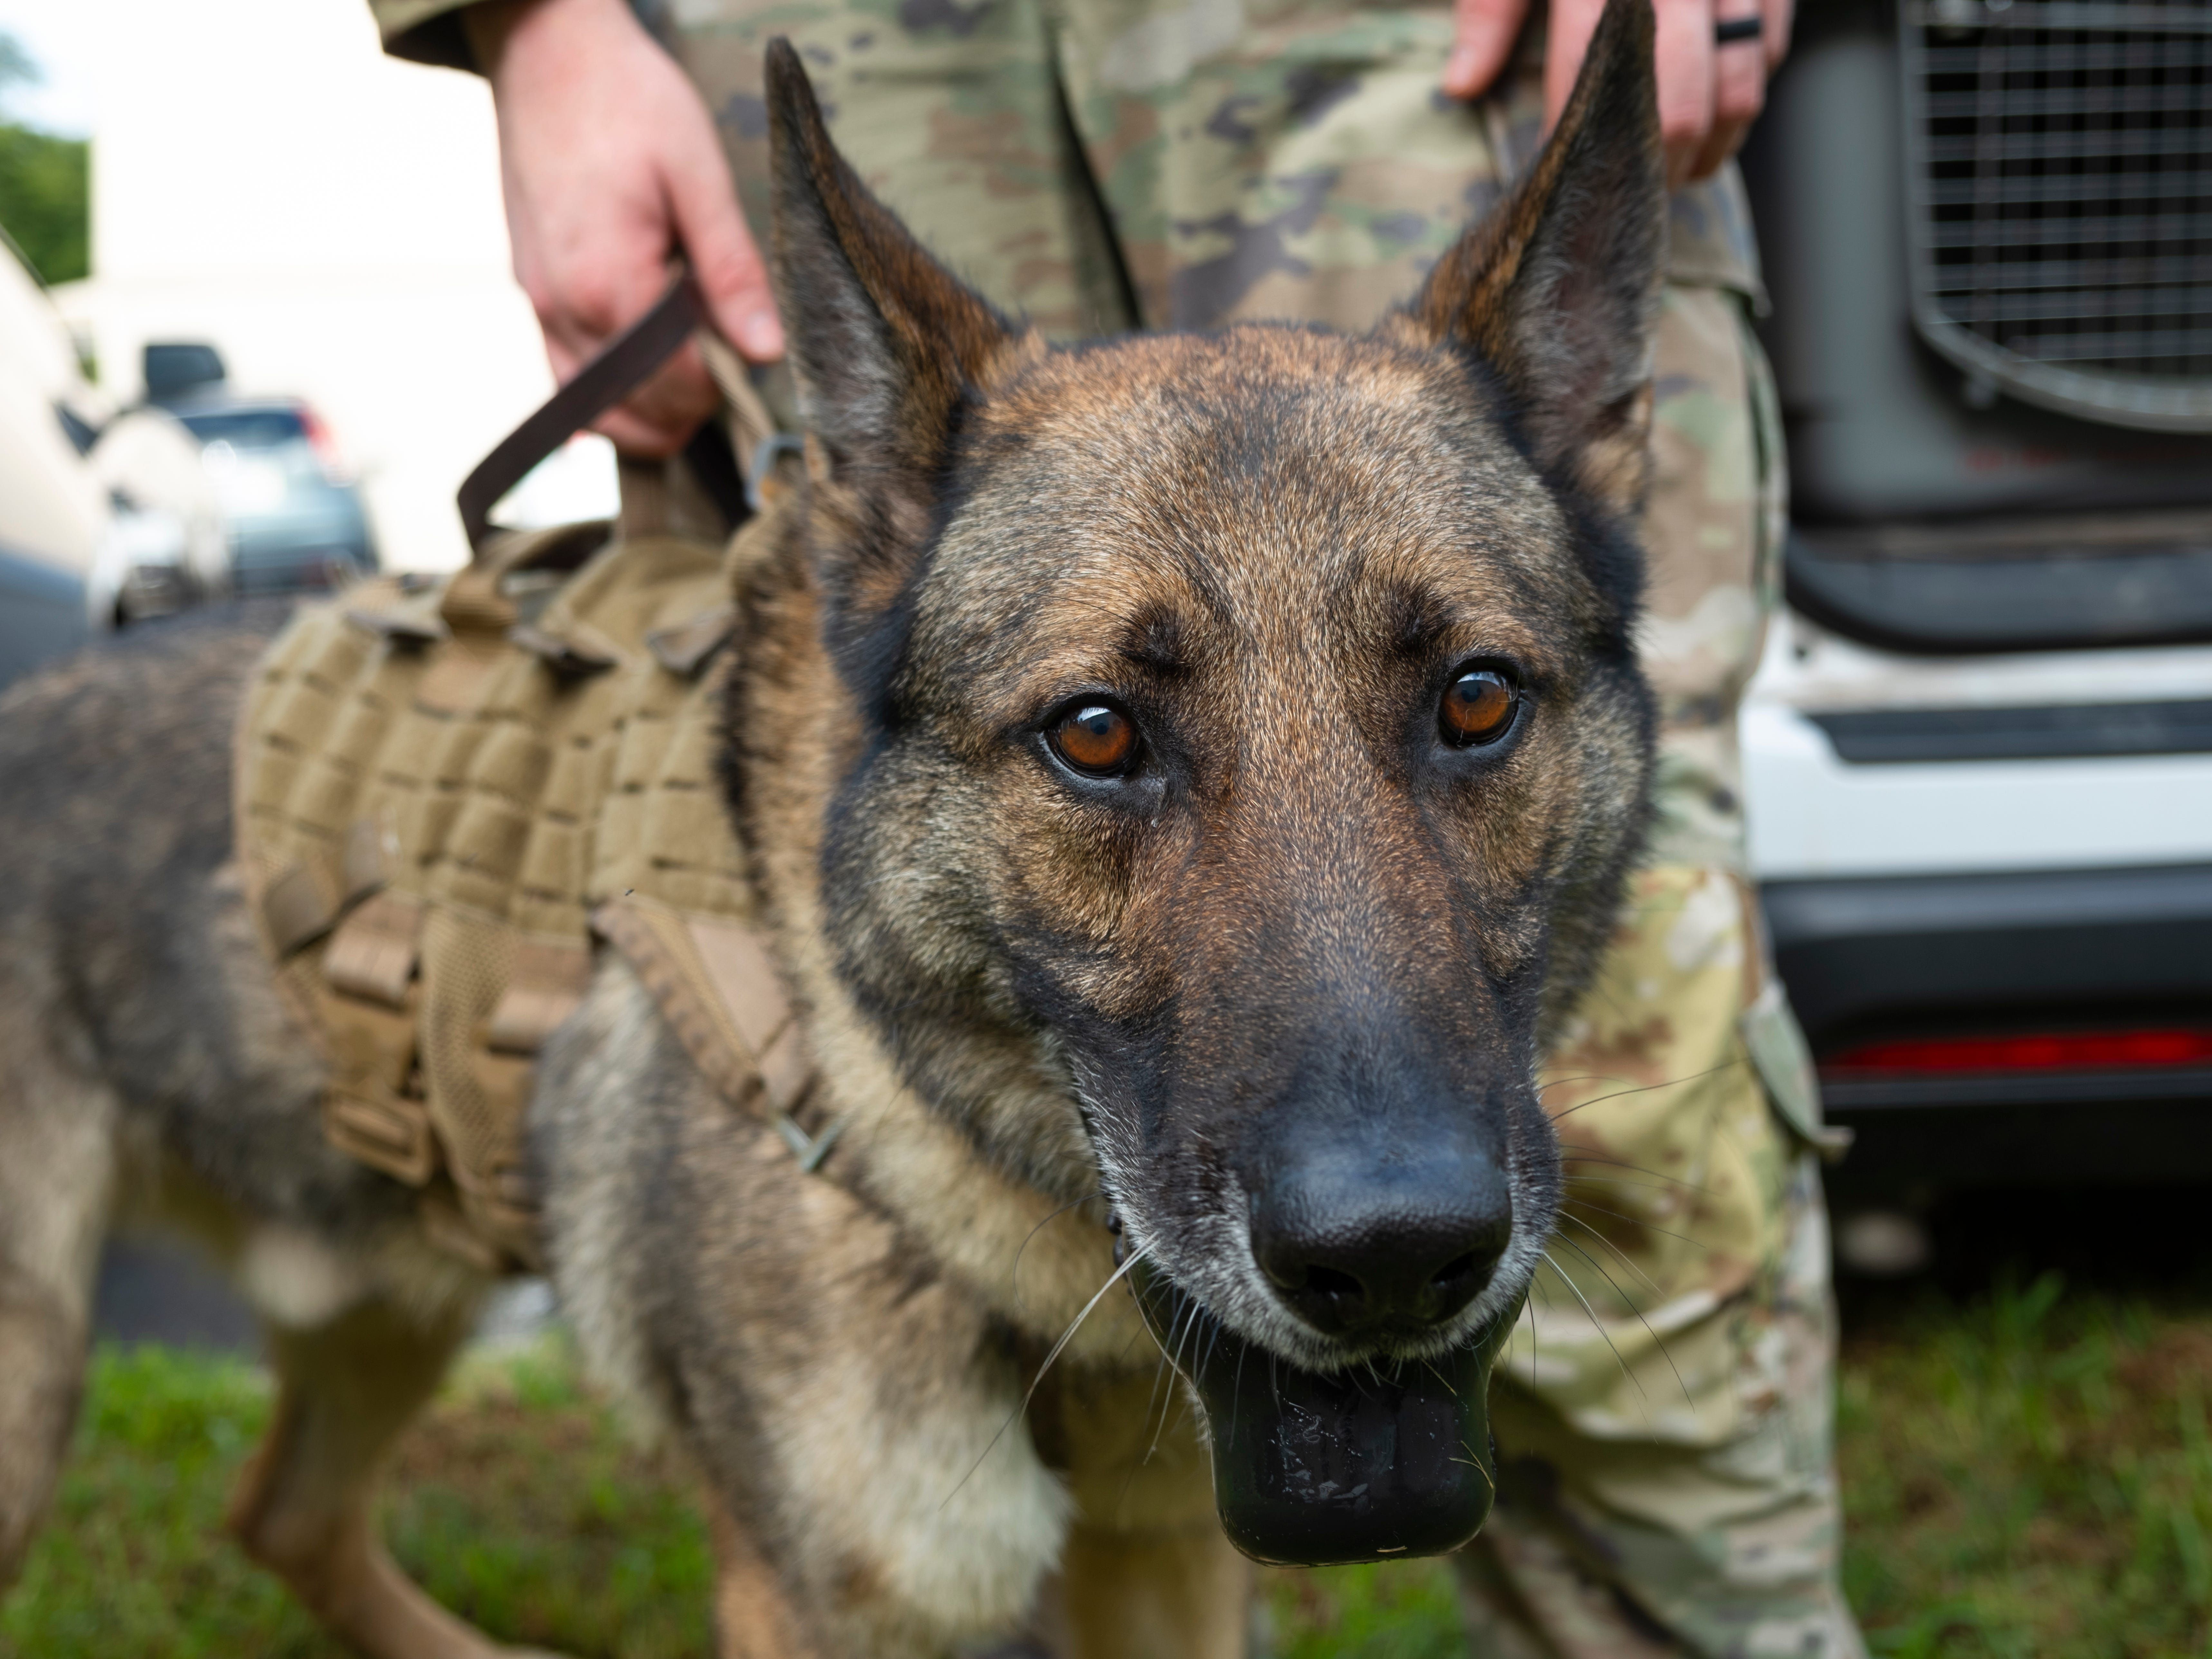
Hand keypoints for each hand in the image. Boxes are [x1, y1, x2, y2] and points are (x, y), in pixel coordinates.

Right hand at [467, 0, 783, 457]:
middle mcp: (563, 308)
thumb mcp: (698, 174)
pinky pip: (566, 379)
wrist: (547, 52)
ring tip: (695, 373)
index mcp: (609, 282)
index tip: (755, 358)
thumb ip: (732, 270)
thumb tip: (766, 350)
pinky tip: (648, 381)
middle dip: (692, 407)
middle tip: (732, 365)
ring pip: (597, 412)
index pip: (678, 386)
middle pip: (638, 412)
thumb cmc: (628, 100)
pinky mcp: (530, 296)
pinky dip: (610, 397)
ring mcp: (538, 306)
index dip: (726, 388)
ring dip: (651, 413)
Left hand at [1443, 0, 1794, 187]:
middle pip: (1681, 105)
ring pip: (1738, 91)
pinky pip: (1769, 54)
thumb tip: (1461, 85)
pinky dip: (1743, 97)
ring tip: (1675, 173)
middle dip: (1656, 164)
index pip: (1592, 76)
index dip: (1581, 136)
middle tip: (1630, 188)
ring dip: (1709, 149)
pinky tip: (1712, 117)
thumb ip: (1490, 13)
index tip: (1566, 168)